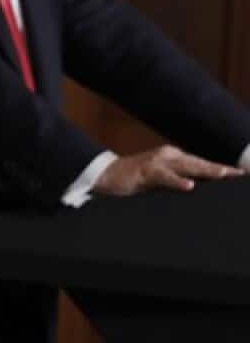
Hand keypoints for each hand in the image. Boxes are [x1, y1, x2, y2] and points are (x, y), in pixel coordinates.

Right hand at [93, 144, 243, 196]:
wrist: (107, 175)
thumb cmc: (135, 178)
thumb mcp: (162, 178)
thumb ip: (180, 178)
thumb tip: (202, 184)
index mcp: (173, 157)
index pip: (202, 163)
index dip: (221, 168)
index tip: (242, 174)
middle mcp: (168, 155)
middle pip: (198, 163)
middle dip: (219, 168)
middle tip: (239, 173)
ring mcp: (157, 162)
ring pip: (185, 166)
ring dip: (205, 170)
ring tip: (223, 174)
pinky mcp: (145, 172)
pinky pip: (164, 177)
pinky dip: (177, 182)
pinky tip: (189, 186)